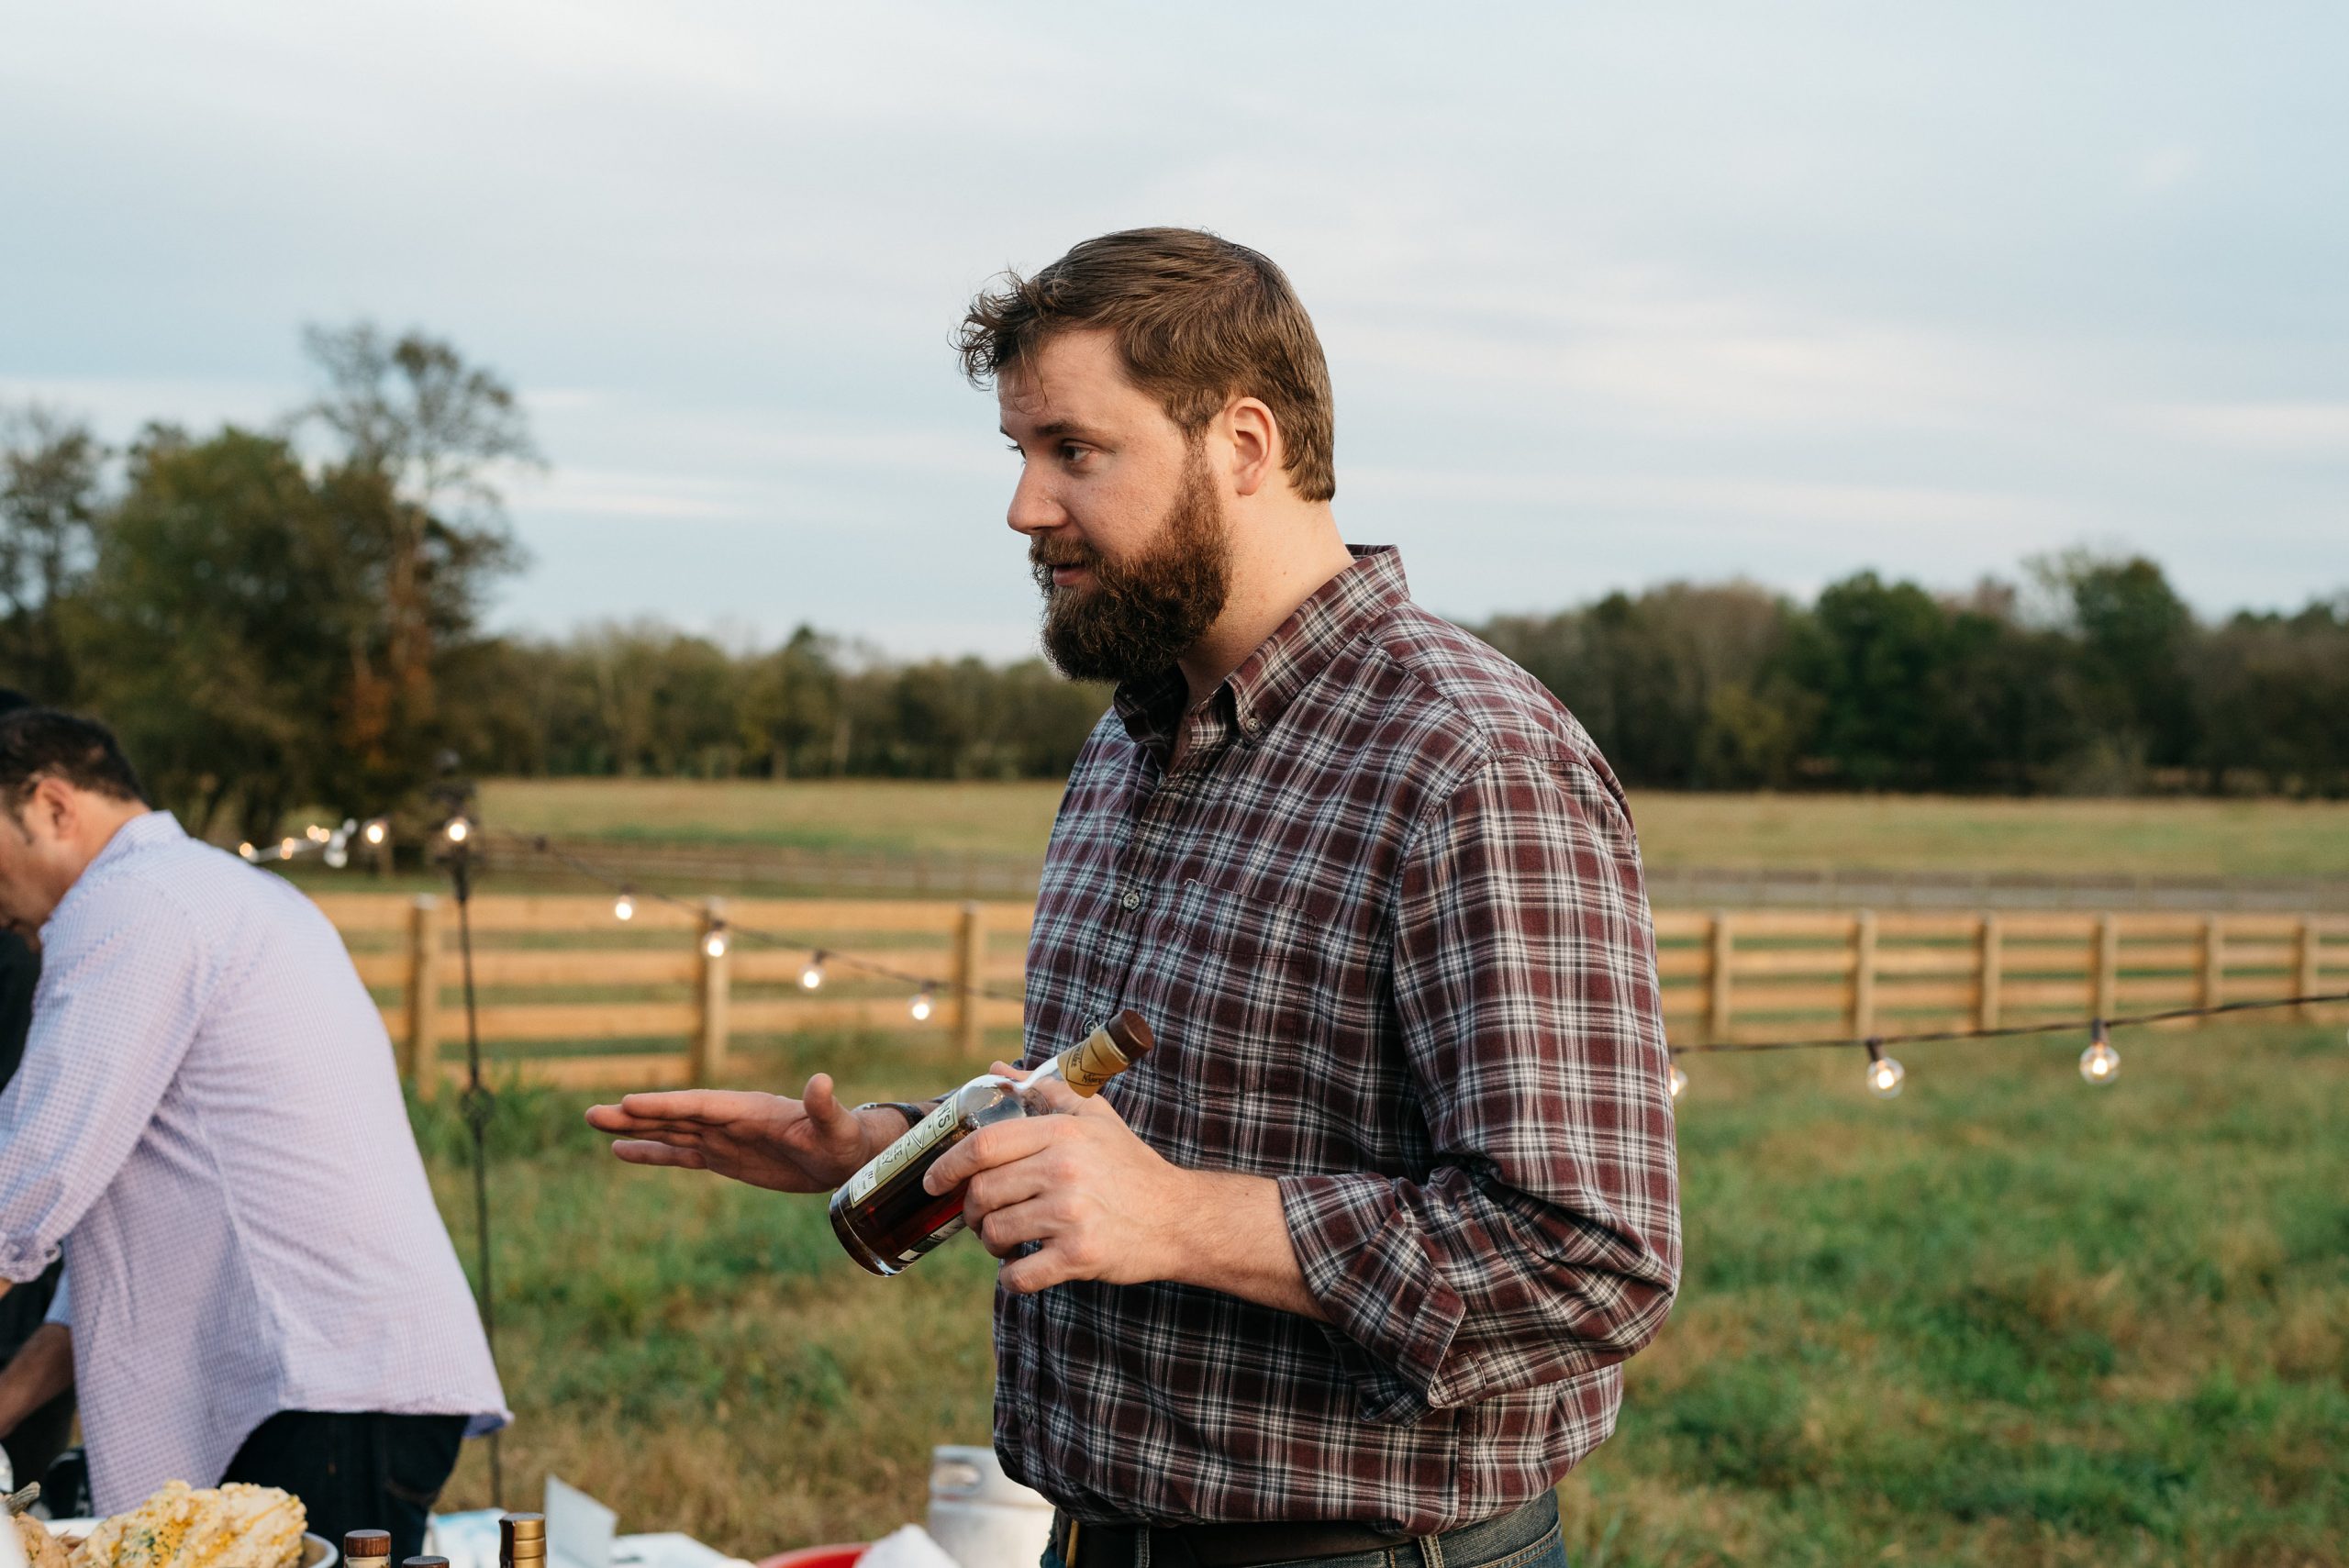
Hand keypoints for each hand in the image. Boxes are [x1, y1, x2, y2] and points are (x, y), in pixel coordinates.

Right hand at [584, 1074, 900, 1192]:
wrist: (846, 1156)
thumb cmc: (843, 1140)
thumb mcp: (835, 1128)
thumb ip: (824, 1106)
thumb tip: (821, 1081)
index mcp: (750, 1109)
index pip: (701, 1105)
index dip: (667, 1104)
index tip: (630, 1102)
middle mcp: (730, 1119)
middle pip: (675, 1115)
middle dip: (636, 1115)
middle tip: (592, 1114)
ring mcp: (724, 1137)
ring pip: (671, 1132)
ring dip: (634, 1130)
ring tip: (595, 1123)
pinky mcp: (724, 1158)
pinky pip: (681, 1155)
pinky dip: (652, 1153)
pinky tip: (621, 1152)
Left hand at [921, 1063, 1193, 1293]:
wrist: (1179, 1217)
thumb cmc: (1131, 1165)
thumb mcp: (1094, 1116)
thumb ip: (1044, 1090)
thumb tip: (998, 1070)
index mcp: (1062, 1133)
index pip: (984, 1145)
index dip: (947, 1164)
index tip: (934, 1180)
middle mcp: (1064, 1170)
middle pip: (982, 1193)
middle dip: (970, 1210)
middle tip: (979, 1216)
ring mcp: (1071, 1215)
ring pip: (995, 1234)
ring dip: (989, 1244)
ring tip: (1005, 1240)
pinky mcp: (1080, 1256)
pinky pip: (1020, 1275)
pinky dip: (1011, 1278)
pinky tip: (1020, 1269)